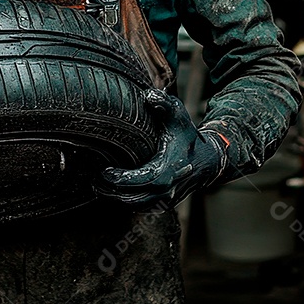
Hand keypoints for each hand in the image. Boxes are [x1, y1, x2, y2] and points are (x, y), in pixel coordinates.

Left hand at [94, 89, 226, 208]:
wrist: (207, 160)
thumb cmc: (188, 138)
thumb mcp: (178, 117)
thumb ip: (164, 105)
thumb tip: (149, 96)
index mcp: (168, 170)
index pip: (140, 180)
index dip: (121, 179)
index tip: (105, 172)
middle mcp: (167, 189)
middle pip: (134, 198)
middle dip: (112, 191)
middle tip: (96, 180)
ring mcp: (166, 199)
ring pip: (136, 206)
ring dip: (117, 198)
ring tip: (100, 186)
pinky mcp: (164, 204)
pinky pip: (142, 207)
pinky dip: (127, 202)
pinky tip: (115, 192)